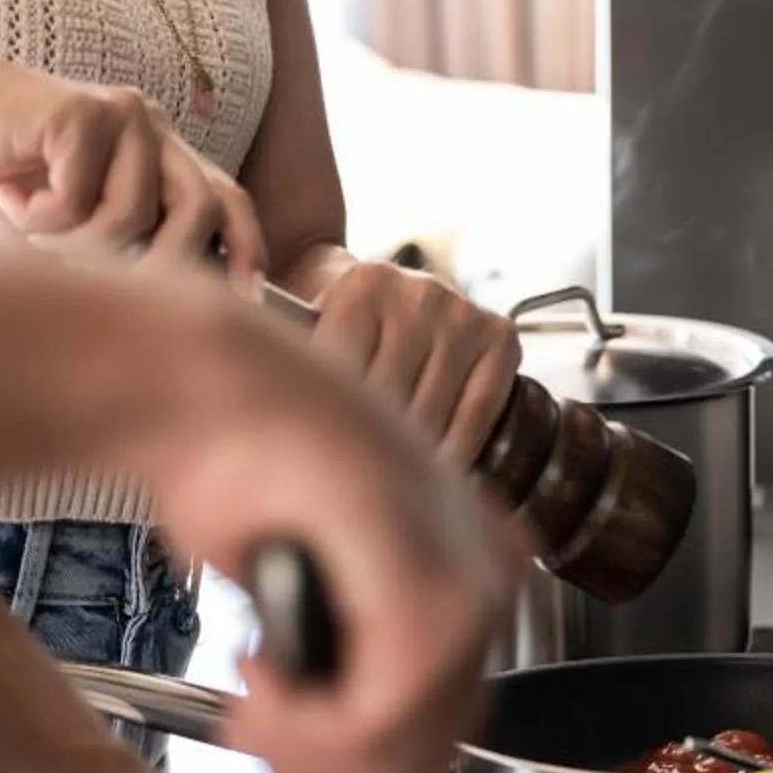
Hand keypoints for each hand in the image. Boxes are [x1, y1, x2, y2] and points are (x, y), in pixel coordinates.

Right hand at [0, 30, 265, 281]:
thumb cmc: (9, 177)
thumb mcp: (75, 231)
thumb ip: (125, 254)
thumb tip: (170, 313)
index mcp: (163, 153)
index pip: (226, 199)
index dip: (244, 248)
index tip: (247, 299)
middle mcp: (155, 128)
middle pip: (199, 209)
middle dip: (156, 264)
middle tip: (100, 287)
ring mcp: (125, 115)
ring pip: (131, 215)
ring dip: (73, 242)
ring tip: (35, 227)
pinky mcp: (86, 109)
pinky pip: (79, 200)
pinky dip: (38, 220)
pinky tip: (15, 197)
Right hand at [127, 288, 518, 772]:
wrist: (205, 390)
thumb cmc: (240, 472)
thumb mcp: (304, 597)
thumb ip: (340, 682)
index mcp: (474, 571)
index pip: (443, 727)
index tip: (286, 755)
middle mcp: (491, 576)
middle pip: (430, 754)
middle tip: (252, 730)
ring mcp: (473, 582)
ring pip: (403, 747)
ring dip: (305, 751)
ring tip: (252, 699)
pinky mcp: (432, 589)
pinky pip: (377, 715)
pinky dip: (303, 723)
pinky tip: (260, 672)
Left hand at [306, 257, 521, 468]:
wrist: (384, 295)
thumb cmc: (336, 328)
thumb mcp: (306, 332)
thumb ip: (298, 368)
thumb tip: (273, 422)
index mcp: (363, 286)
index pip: (343, 373)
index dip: (329, 425)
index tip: (319, 461)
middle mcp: (418, 292)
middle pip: (389, 399)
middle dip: (366, 447)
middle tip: (352, 483)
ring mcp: (463, 313)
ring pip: (432, 413)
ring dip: (411, 458)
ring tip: (389, 486)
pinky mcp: (500, 336)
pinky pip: (477, 413)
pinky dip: (458, 449)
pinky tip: (436, 469)